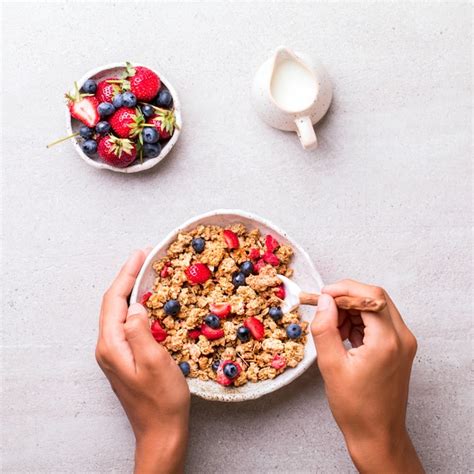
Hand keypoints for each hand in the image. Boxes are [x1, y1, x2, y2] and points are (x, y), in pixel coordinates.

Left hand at [96, 250, 189, 473]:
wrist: (161, 431)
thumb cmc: (162, 400)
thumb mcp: (155, 362)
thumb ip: (140, 331)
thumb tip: (136, 306)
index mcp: (112, 345)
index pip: (114, 300)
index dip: (127, 274)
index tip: (141, 254)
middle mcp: (108, 347)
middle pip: (113, 303)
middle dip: (128, 277)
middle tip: (145, 258)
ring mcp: (115, 353)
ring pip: (120, 312)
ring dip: (132, 290)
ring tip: (147, 273)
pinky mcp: (125, 357)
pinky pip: (127, 324)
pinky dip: (137, 306)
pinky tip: (149, 302)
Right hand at [311, 280, 422, 472]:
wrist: (378, 435)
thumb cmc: (355, 407)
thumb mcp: (331, 365)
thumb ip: (325, 328)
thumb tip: (324, 301)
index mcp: (387, 341)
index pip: (370, 296)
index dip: (343, 290)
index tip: (322, 295)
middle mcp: (402, 337)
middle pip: (375, 298)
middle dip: (346, 298)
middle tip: (323, 309)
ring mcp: (403, 343)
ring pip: (375, 308)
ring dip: (351, 310)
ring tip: (330, 328)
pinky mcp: (399, 348)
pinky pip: (378, 323)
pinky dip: (358, 322)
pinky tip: (341, 335)